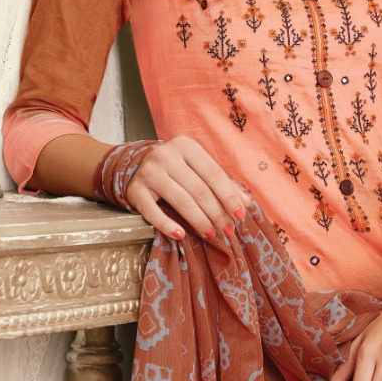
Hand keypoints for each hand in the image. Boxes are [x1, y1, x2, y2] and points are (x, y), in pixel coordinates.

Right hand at [121, 135, 253, 241]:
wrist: (137, 165)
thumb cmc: (178, 168)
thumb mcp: (200, 169)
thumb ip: (223, 183)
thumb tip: (246, 203)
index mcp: (187, 146)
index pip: (214, 173)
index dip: (229, 196)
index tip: (240, 215)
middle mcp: (166, 155)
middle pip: (199, 189)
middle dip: (217, 213)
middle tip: (228, 230)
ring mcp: (149, 172)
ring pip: (180, 200)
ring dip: (199, 221)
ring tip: (211, 233)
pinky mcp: (135, 190)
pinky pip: (152, 211)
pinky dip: (167, 225)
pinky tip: (181, 235)